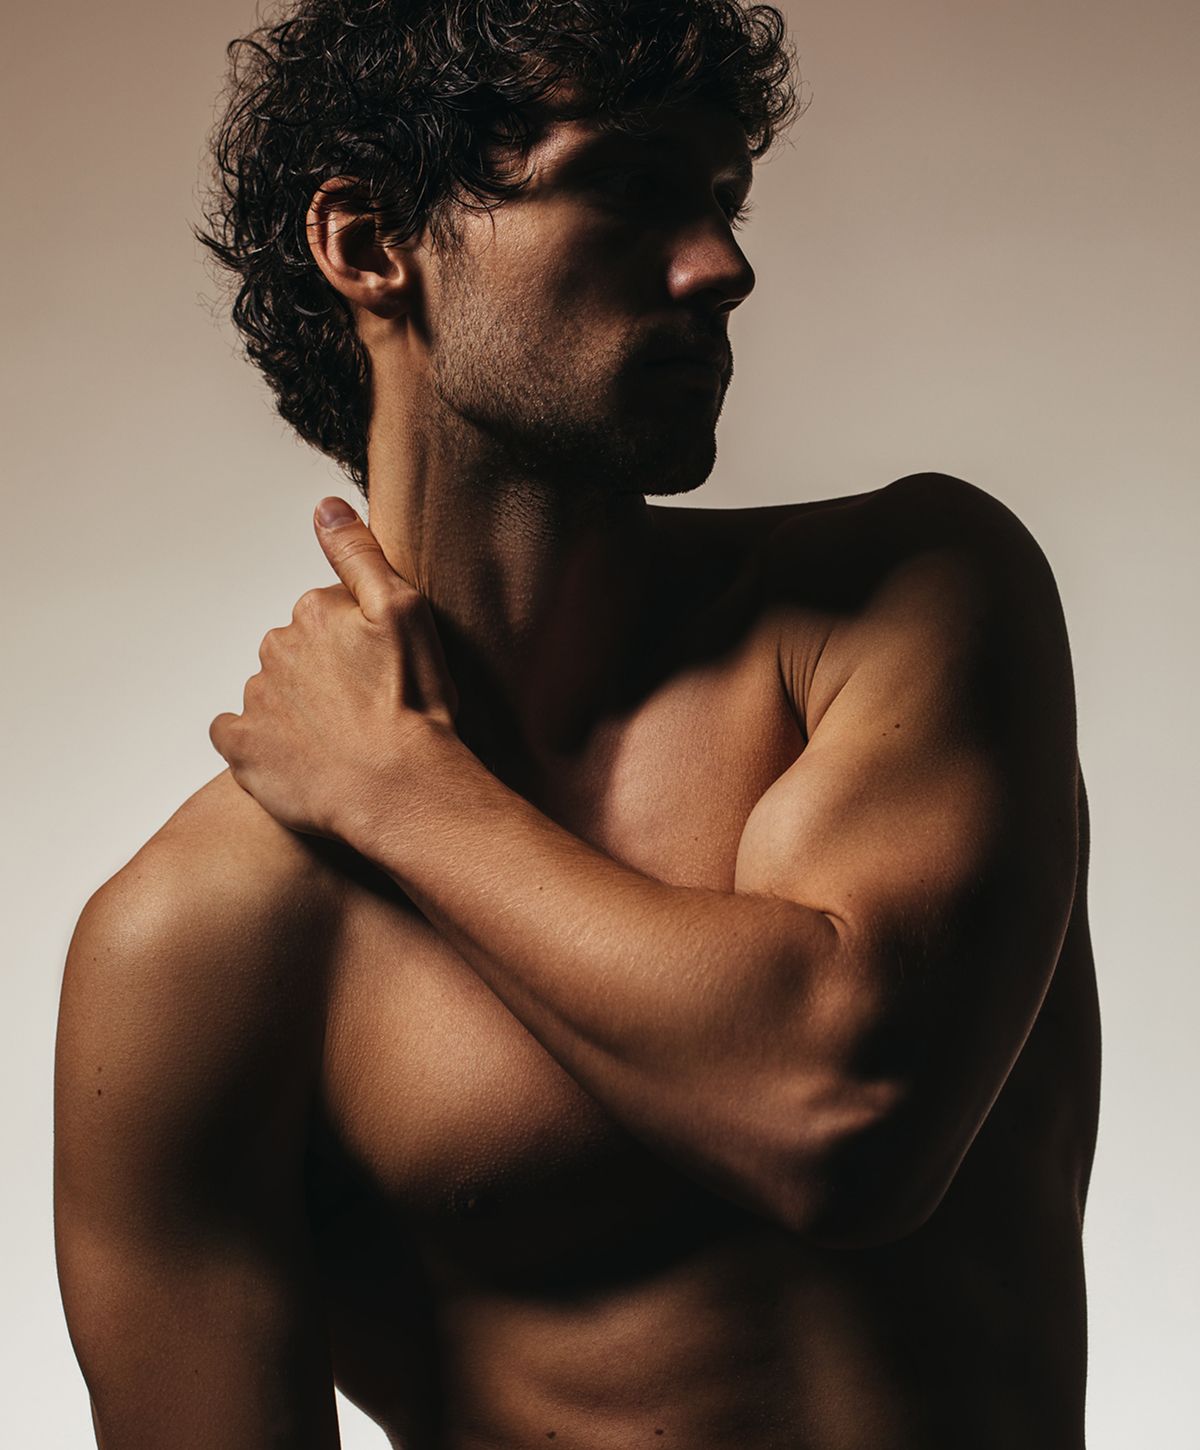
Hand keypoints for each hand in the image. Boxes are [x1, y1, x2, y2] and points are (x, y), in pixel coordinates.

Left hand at [210, 497, 458, 838]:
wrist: (400, 789)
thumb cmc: (414, 707)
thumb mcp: (404, 612)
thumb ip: (359, 554)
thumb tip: (325, 508)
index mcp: (314, 610)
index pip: (327, 614)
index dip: (359, 645)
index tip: (383, 672)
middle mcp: (275, 647)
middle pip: (297, 652)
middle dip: (324, 674)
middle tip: (365, 709)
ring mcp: (255, 699)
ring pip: (272, 692)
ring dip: (297, 710)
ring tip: (340, 741)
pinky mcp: (242, 748)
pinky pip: (235, 733)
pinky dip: (257, 742)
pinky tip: (294, 756)